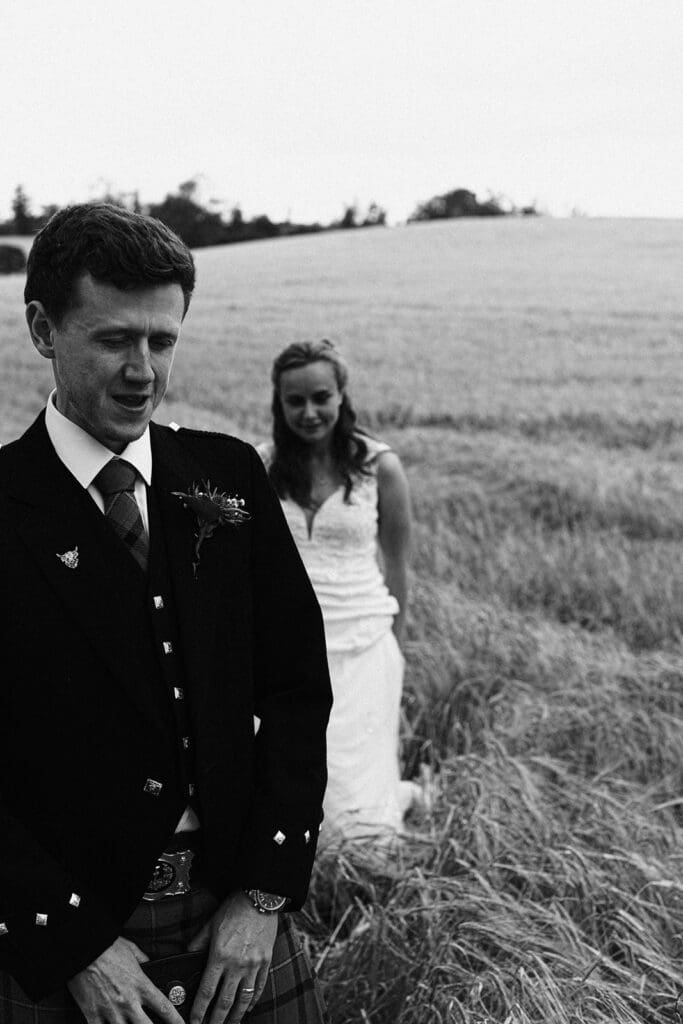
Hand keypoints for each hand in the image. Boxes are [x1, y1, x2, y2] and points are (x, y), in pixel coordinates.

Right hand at [67, 936, 184, 1023]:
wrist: (84, 949)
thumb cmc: (108, 947)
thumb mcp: (132, 950)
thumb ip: (144, 960)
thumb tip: (150, 964)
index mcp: (141, 985)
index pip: (165, 1007)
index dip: (176, 1020)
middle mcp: (128, 1002)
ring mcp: (110, 1011)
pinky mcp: (92, 1015)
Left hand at [187, 891, 277, 1023]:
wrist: (259, 898)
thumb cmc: (233, 909)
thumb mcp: (210, 924)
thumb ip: (198, 943)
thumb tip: (188, 955)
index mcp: (219, 956)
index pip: (207, 991)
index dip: (199, 1010)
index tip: (194, 1022)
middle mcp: (236, 964)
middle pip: (225, 1001)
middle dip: (216, 1020)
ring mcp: (253, 964)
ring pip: (244, 999)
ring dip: (236, 1016)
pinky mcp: (266, 961)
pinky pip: (260, 986)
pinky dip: (254, 1000)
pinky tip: (249, 1007)